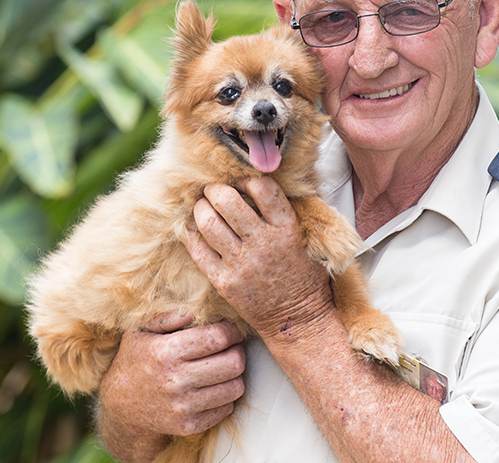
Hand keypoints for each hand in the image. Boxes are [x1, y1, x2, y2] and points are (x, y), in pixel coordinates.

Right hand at [97, 313, 244, 459]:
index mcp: (166, 352)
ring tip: (223, 367)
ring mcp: (182, 407)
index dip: (232, 331)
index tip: (231, 330)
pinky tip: (213, 387)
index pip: (217, 338)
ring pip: (234, 387)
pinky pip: (226, 408)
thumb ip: (168, 317)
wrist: (119, 406)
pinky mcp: (188, 426)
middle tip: (231, 348)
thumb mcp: (141, 331)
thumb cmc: (136, 359)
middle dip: (237, 351)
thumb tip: (194, 311)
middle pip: (233, 363)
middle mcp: (175, 381)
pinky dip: (226, 396)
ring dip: (234, 375)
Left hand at [184, 177, 333, 340]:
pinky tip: (193, 229)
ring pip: (208, 222)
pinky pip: (198, 250)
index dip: (247, 179)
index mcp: (287, 228)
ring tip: (203, 206)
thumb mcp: (307, 239)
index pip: (262, 188)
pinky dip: (191, 234)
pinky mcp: (225, 282)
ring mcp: (241, 263)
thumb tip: (264, 184)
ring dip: (201, 208)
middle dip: (216, 189)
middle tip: (214, 190)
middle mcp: (263, 243)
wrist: (298, 320)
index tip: (242, 182)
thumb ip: (287, 213)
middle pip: (227, 201)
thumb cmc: (306, 277)